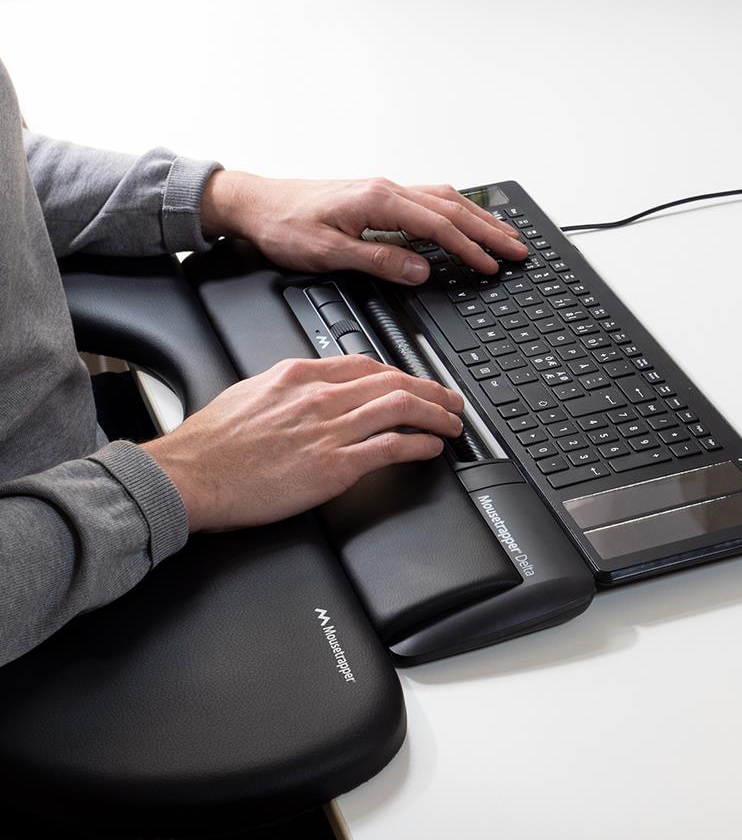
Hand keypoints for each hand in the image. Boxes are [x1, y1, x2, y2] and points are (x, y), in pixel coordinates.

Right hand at [142, 355, 464, 532]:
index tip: (414, 382)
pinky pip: (390, 448)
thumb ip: (286, 390)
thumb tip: (307, 392)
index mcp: (298, 376)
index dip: (400, 373)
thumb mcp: (249, 394)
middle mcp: (319, 397)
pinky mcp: (333, 466)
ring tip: (453, 423)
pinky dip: (419, 445)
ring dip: (436, 415)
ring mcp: (329, 430)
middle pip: (393, 382)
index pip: (365, 364)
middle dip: (432, 389)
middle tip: (451, 400)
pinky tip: (432, 447)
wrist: (189, 475)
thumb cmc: (211, 444)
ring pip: (401, 409)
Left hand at [200, 172, 528, 284]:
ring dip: (480, 219)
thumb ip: (378, 262)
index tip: (491, 265)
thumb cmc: (283, 226)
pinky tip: (468, 221)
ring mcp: (385, 190)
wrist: (254, 203)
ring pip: (447, 200)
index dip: (469, 248)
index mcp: (378, 201)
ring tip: (506, 237)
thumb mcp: (328, 253)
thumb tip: (420, 271)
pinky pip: (431, 200)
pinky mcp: (380, 196)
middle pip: (453, 208)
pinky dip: (458, 212)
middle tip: (519, 250)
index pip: (438, 226)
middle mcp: (387, 189)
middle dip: (490, 230)